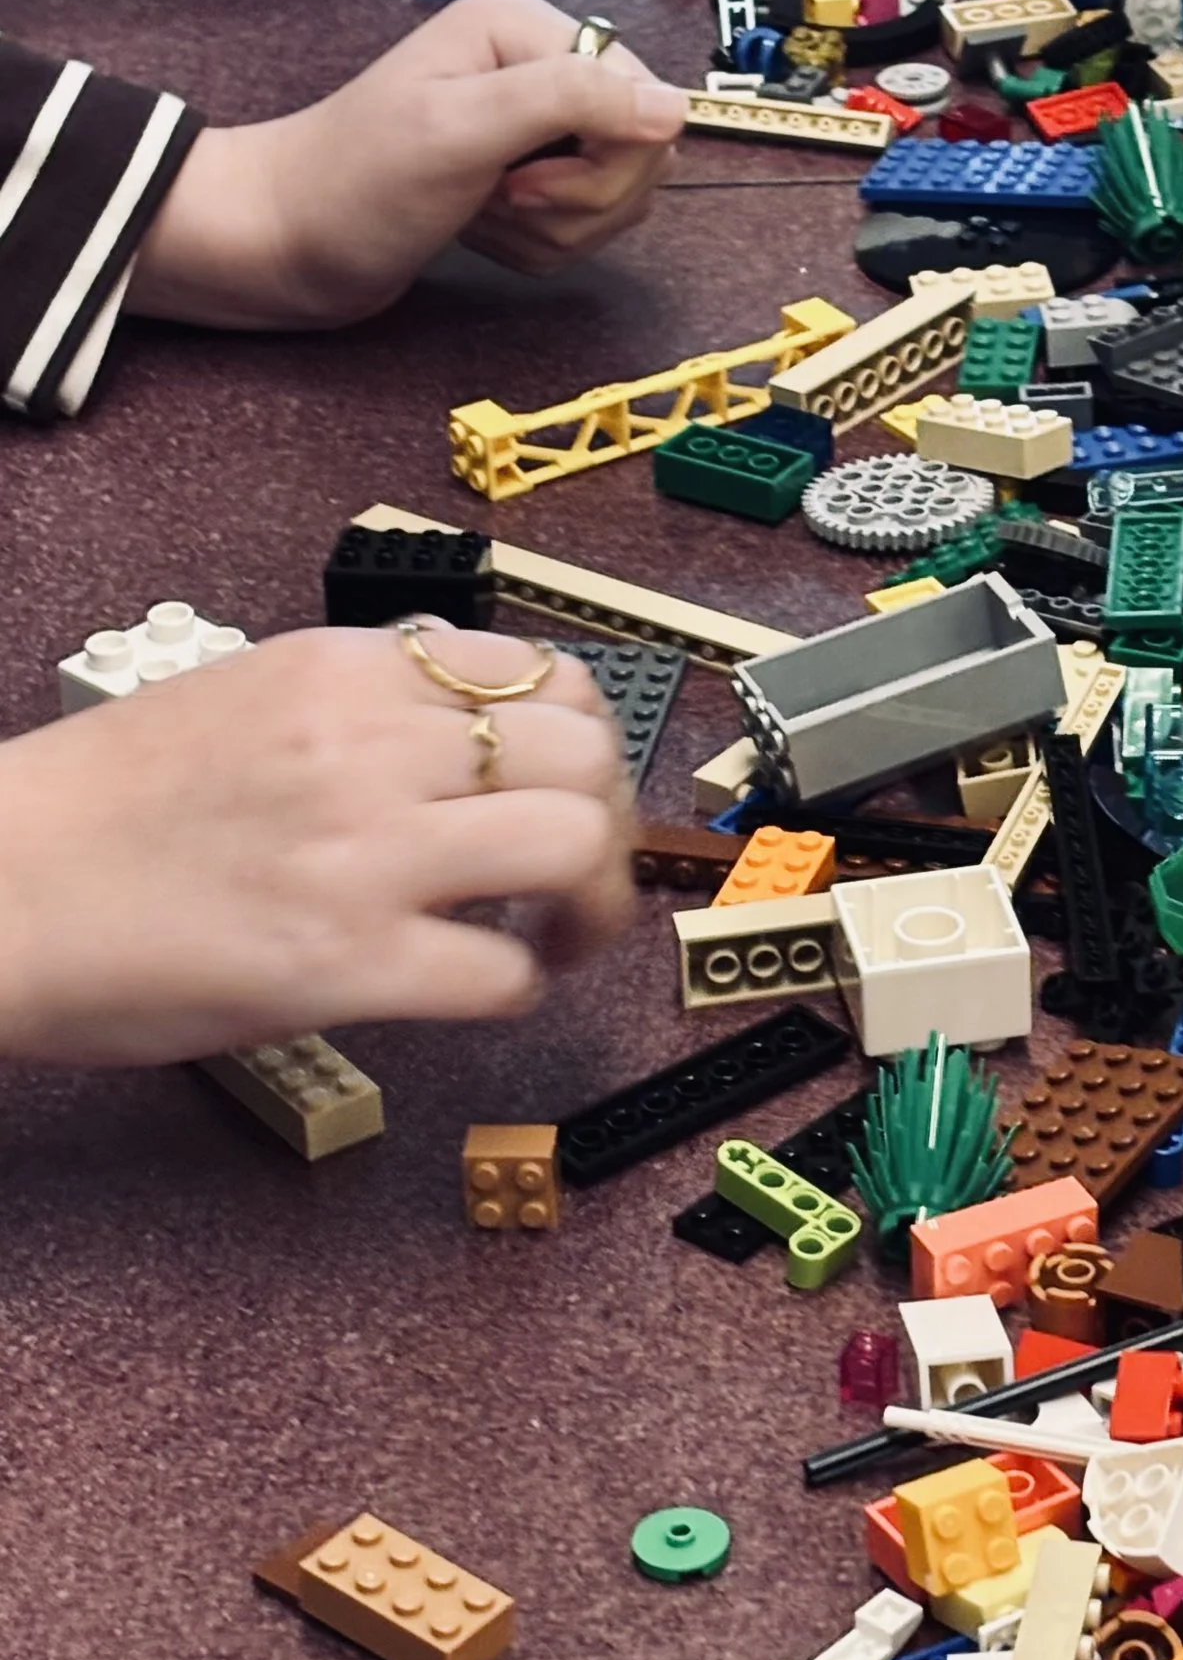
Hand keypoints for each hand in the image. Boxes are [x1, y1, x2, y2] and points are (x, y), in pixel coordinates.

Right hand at [0, 624, 630, 1062]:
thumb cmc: (99, 807)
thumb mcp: (241, 692)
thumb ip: (359, 694)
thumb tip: (461, 697)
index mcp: (346, 671)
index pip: (543, 676)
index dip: (585, 741)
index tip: (568, 783)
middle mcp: (368, 745)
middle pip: (584, 755)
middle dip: (607, 818)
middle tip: (575, 871)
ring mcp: (363, 852)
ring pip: (573, 845)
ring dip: (591, 901)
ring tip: (552, 934)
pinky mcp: (343, 962)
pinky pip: (503, 975)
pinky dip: (521, 988)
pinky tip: (486, 988)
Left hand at [128, 0, 685, 332]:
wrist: (283, 245)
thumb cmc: (353, 186)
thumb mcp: (461, 131)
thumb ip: (570, 102)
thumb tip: (675, 108)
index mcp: (523, 27)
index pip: (641, 97)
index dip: (606, 159)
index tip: (524, 181)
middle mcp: (536, 64)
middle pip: (638, 148)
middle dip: (579, 201)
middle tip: (500, 203)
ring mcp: (533, 122)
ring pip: (618, 192)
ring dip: (557, 229)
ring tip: (484, 218)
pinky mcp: (524, 172)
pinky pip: (586, 219)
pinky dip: (542, 244)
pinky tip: (483, 231)